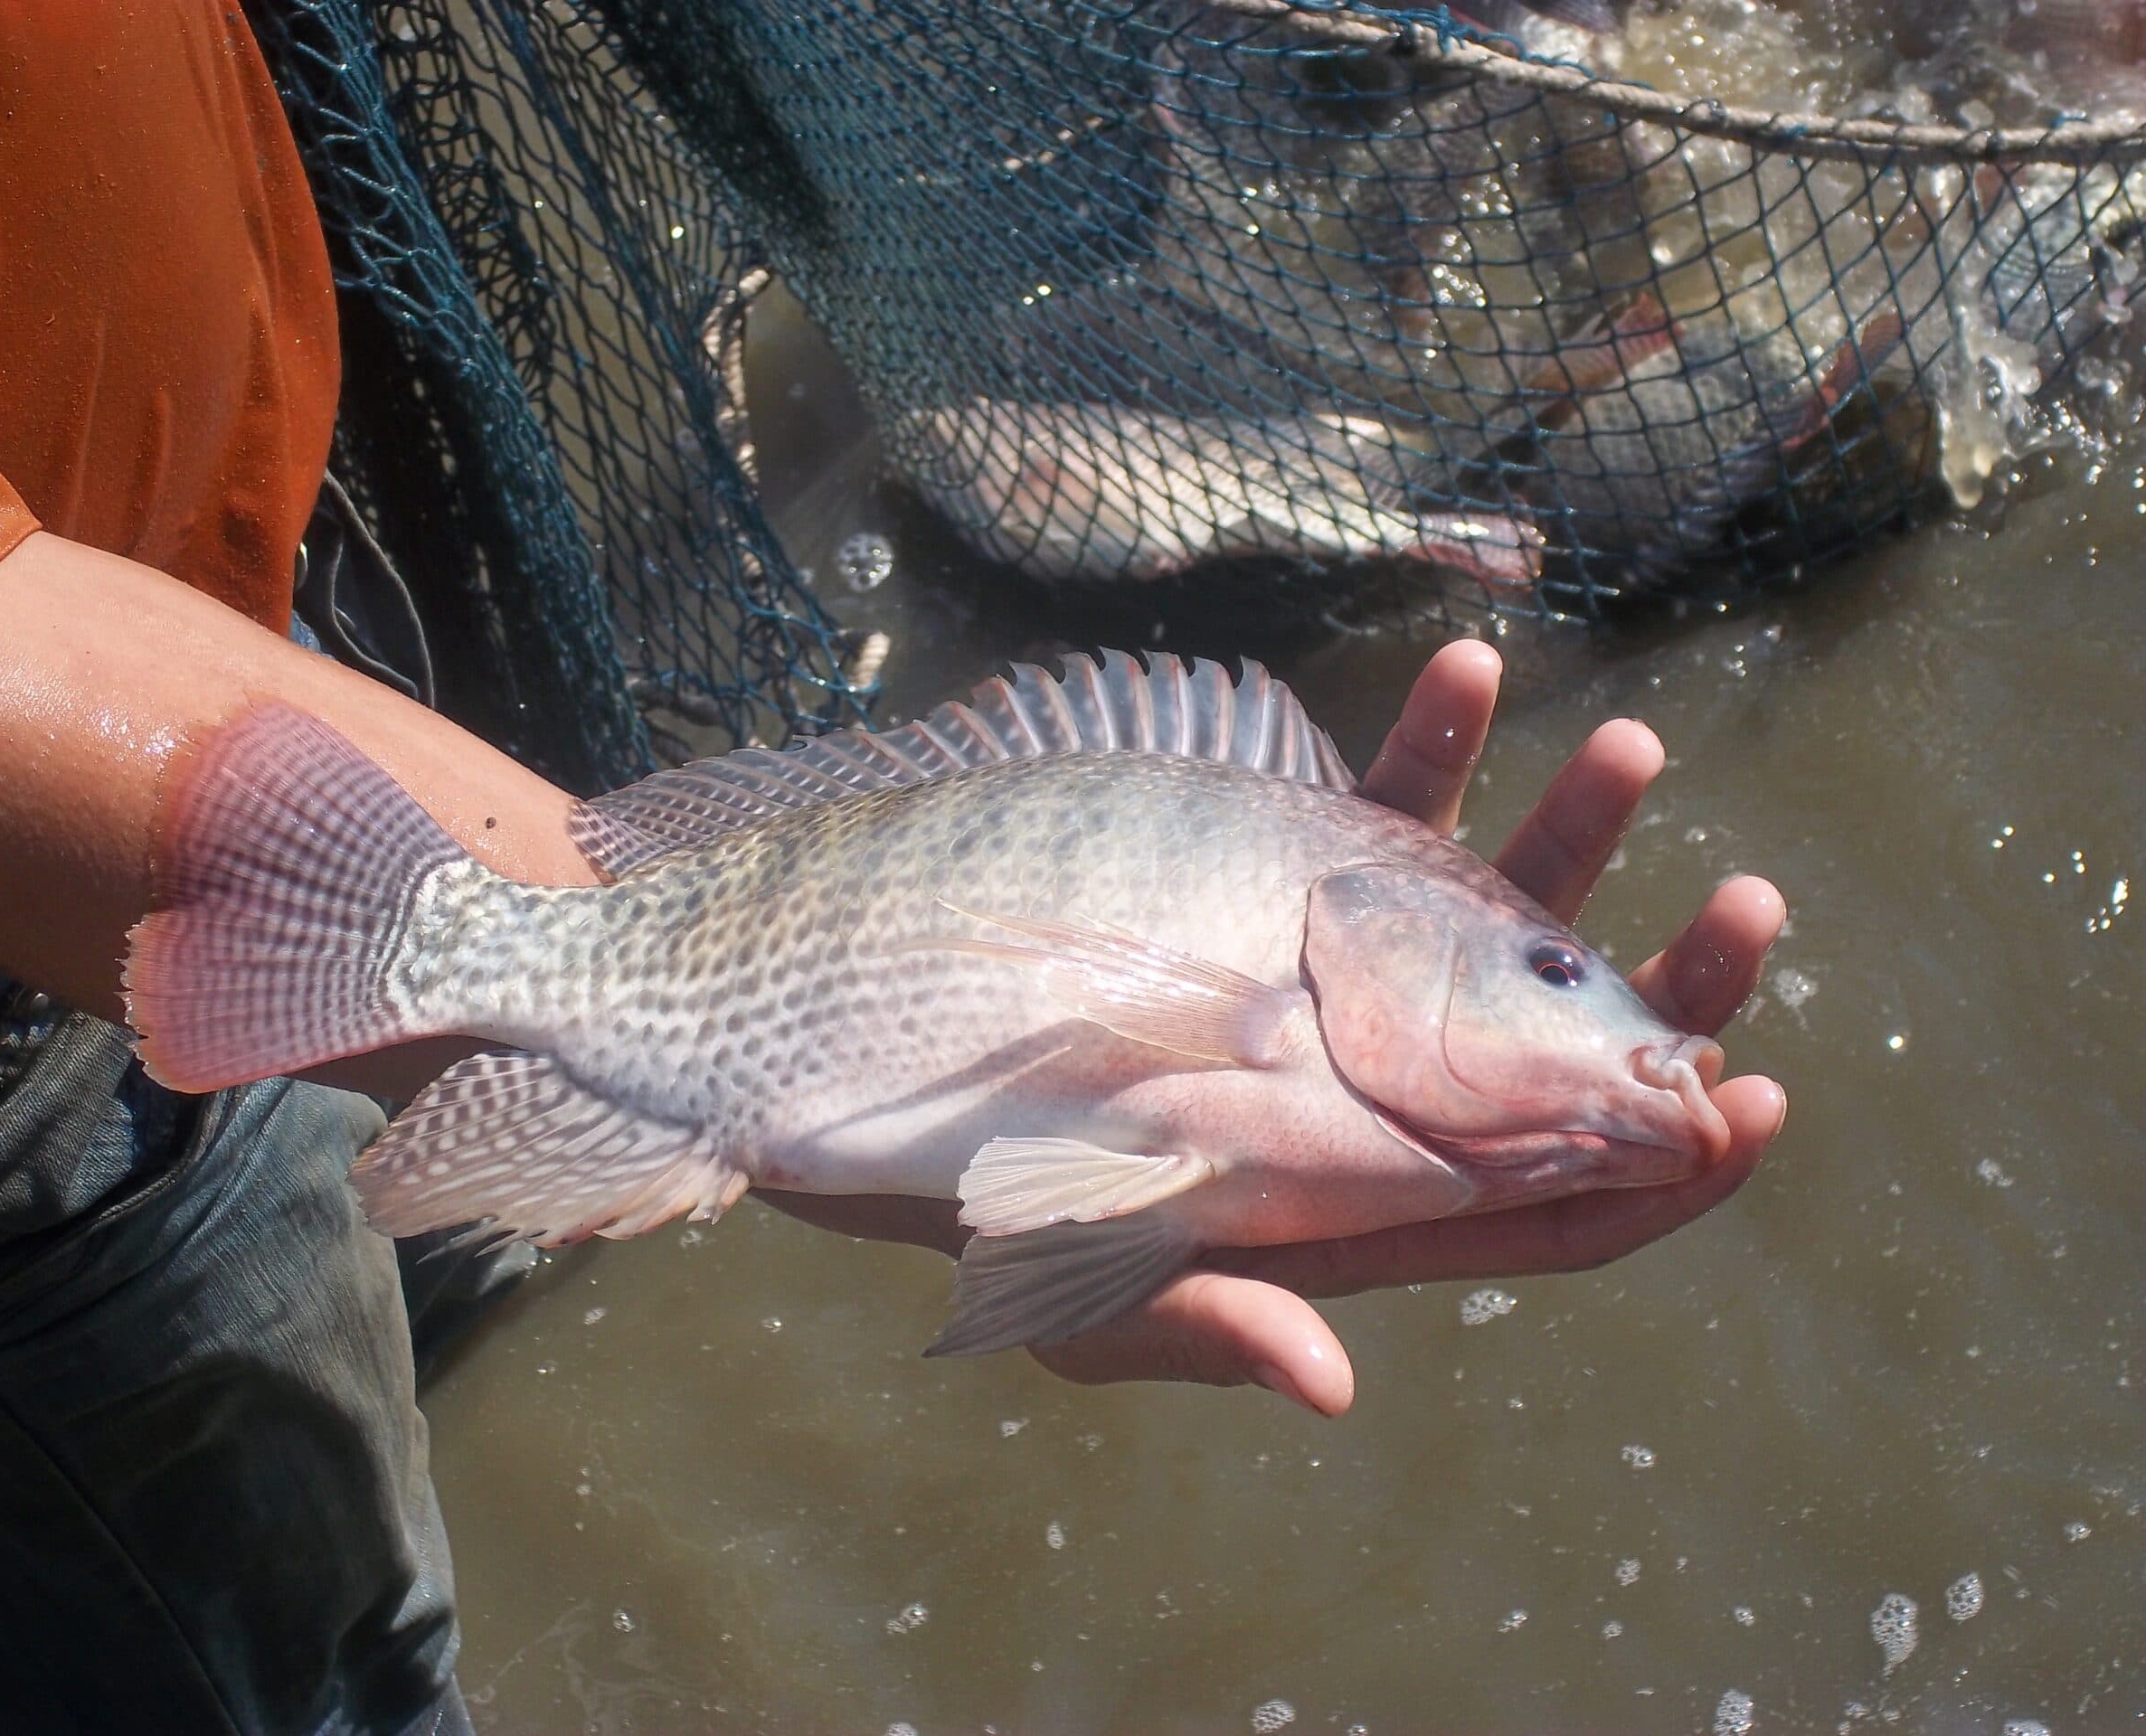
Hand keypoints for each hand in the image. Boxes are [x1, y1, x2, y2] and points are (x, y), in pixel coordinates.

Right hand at [760, 640, 1786, 1415]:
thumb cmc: (982, 1199)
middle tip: (1749, 906)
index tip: (1747, 1102)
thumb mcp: (1079, 1295)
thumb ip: (1206, 1324)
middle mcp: (1379, 1092)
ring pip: (1494, 910)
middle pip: (1567, 1054)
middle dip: (1669, 985)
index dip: (1667, 1172)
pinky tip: (1461, 663)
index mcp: (1367, 1205)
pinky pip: (1375, 809)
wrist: (892, 1058)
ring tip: (1634, 740)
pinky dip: (1426, 740)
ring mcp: (1335, 978)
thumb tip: (1333, 1385)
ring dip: (1571, 826)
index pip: (1554, 1207)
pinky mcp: (1275, 883)